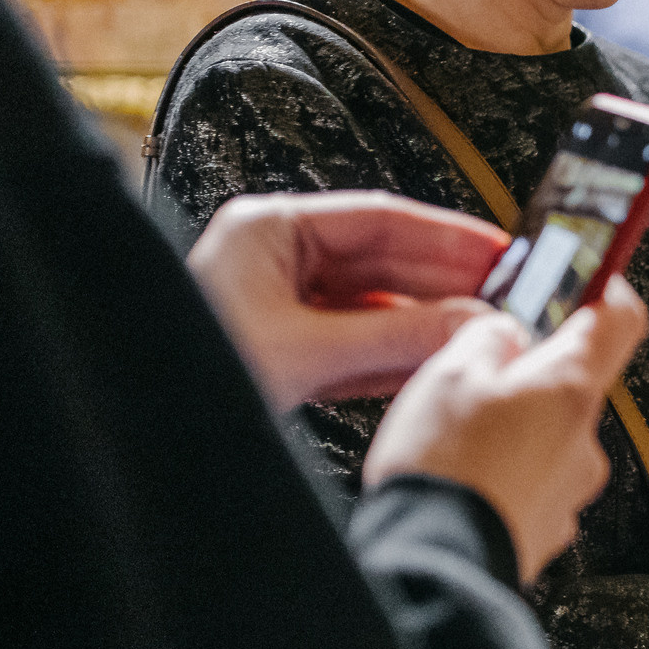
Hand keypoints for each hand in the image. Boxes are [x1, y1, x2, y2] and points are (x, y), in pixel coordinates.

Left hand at [187, 191, 509, 412]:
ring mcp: (278, 304)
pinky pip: (353, 342)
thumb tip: (463, 323)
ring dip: (423, 321)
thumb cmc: (185, 373)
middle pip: (381, 259)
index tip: (496, 249)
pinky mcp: (284, 349)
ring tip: (478, 329)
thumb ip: (393, 335)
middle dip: (443, 280)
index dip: (446, 234)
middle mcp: (273, 259)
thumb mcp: (304, 351)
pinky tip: (432, 359)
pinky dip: (394, 352)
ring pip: (372, 305)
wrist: (145, 430)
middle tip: (502, 292)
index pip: (378, 218)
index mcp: (267, 231)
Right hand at [364, 276, 648, 581]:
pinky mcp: (549, 527)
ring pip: (551, 434)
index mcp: (571, 387)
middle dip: (533, 372)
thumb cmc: (443, 470)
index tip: (588, 280)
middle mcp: (586, 438)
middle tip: (480, 373)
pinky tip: (466, 478)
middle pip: (576, 382)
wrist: (433, 567)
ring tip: (459, 437)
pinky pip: (535, 481)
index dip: (607, 290)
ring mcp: (572, 487)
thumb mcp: (448, 375)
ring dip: (516, 426)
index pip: (621, 319)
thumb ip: (487, 338)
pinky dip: (507, 472)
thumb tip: (506, 332)